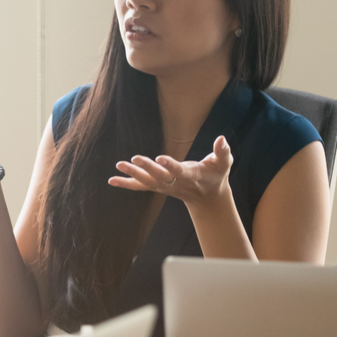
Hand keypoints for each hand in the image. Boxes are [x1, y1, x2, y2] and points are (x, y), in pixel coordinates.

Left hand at [109, 135, 233, 206]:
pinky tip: (112, 180)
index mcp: (191, 175)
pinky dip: (126, 184)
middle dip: (147, 168)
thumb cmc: (216, 175)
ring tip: (119, 166)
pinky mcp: (158, 187)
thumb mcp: (224, 163)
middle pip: (159, 176)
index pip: (179, 171)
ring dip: (132, 175)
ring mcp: (166, 186)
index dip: (170, 165)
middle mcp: (176, 182)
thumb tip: (222, 139)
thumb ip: (222, 151)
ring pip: (147, 181)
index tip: (160, 158)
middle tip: (133, 159)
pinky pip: (140, 186)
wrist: (208, 198)